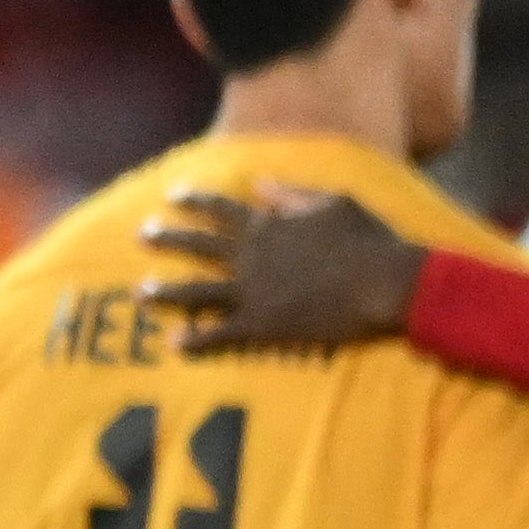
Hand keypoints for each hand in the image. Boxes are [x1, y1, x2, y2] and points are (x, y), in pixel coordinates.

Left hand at [145, 184, 425, 352]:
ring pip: (196, 291)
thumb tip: (260, 183)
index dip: (195, 201)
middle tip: (143, 235)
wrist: (386, 284)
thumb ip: (292, 193)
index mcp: (268, 225)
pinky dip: (196, 341)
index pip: (221, 209)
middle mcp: (251, 256)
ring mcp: (252, 291)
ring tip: (142, 292)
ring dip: (167, 292)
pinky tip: (175, 344)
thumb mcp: (335, 202)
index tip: (173, 196)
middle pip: (198, 245)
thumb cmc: (370, 241)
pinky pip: (220, 334)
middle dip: (168, 239)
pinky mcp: (262, 325)